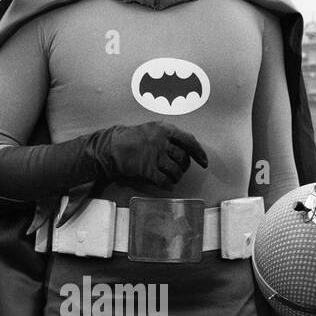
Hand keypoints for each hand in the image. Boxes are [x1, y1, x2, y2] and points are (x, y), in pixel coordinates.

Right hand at [90, 122, 207, 189]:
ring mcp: (154, 155)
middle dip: (184, 167)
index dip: (199, 153)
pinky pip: (164, 181)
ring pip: (176, 171)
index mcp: (165, 129)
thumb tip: (186, 148)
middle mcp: (162, 141)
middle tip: (179, 169)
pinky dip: (168, 185)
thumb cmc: (132, 138)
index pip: (189, 140)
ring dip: (176, 177)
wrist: (112, 147)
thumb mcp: (152, 129)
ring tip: (172, 178)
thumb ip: (168, 136)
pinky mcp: (147, 169)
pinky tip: (167, 186)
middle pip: (183, 158)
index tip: (204, 162)